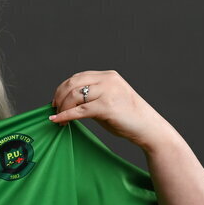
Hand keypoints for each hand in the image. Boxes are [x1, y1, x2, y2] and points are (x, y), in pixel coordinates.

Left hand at [49, 70, 169, 149]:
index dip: (62, 89)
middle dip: (59, 97)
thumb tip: (66, 102)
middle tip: (54, 110)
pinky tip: (58, 121)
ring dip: (62, 108)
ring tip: (59, 119)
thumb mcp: (107, 100)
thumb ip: (91, 97)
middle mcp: (108, 80)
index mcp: (108, 76)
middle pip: (72, 84)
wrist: (148, 128)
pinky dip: (65, 115)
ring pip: (74, 96)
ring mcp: (108, 91)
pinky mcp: (107, 106)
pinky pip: (79, 110)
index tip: (55, 101)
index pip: (77, 77)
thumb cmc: (127, 118)